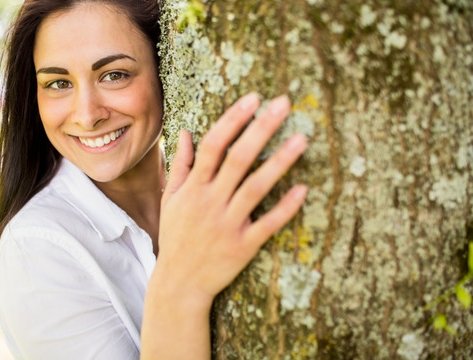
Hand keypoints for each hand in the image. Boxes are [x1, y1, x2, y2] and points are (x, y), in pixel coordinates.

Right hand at [156, 93, 307, 307]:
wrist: (179, 283)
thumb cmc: (176, 236)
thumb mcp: (171, 199)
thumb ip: (180, 165)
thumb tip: (184, 133)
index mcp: (193, 188)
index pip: (213, 146)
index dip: (233, 120)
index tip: (253, 99)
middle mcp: (210, 202)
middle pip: (238, 159)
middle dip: (261, 128)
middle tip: (284, 103)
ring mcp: (228, 225)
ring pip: (256, 188)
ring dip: (279, 162)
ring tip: (302, 138)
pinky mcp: (243, 246)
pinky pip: (268, 224)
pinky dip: (285, 208)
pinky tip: (303, 188)